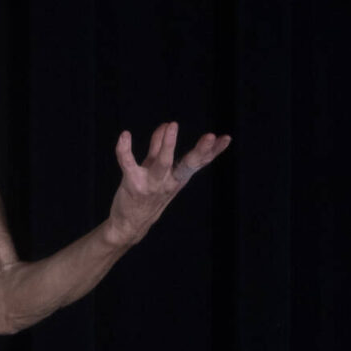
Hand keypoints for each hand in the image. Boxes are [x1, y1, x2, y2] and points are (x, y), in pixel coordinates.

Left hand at [104, 123, 230, 249]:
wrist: (129, 225)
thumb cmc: (146, 195)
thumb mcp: (156, 170)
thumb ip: (158, 146)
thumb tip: (166, 124)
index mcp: (178, 178)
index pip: (199, 163)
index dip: (213, 151)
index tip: (226, 139)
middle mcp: (168, 182)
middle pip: (187, 165)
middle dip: (200, 151)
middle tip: (209, 136)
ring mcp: (151, 184)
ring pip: (162, 163)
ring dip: (167, 144)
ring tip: (172, 125)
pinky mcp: (132, 184)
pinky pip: (128, 164)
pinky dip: (124, 150)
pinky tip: (124, 136)